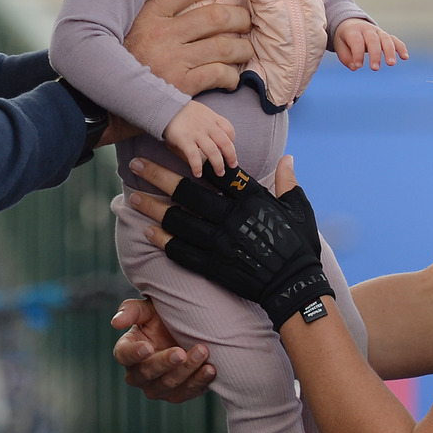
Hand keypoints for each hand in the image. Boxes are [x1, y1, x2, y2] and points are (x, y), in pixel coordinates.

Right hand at [112, 298, 215, 401]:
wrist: (189, 331)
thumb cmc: (162, 319)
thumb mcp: (147, 310)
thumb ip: (131, 311)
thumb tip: (115, 322)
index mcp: (127, 352)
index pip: (124, 355)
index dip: (134, 353)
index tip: (147, 347)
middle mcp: (139, 374)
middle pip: (148, 373)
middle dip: (165, 362)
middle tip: (181, 352)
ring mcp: (158, 388)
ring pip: (169, 385)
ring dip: (186, 370)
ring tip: (202, 352)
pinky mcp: (179, 394)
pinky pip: (188, 392)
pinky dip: (200, 380)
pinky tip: (210, 368)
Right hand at [124, 0, 254, 95]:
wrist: (105, 101)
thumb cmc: (121, 61)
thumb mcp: (131, 26)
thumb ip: (155, 11)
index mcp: (149, 14)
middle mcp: (162, 34)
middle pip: (216, 17)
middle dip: (239, 18)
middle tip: (245, 23)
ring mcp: (172, 60)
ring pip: (223, 46)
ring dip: (241, 48)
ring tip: (244, 50)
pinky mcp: (180, 86)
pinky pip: (217, 74)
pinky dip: (231, 76)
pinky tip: (230, 78)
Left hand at [128, 155, 329, 329]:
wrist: (294, 286)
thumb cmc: (298, 245)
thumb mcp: (298, 209)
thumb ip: (287, 182)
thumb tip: (288, 159)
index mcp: (251, 199)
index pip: (216, 172)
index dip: (192, 157)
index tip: (172, 146)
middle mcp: (232, 218)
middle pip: (187, 193)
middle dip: (158, 177)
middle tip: (136, 166)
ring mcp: (220, 243)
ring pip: (178, 221)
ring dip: (153, 208)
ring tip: (134, 198)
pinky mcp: (214, 266)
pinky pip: (182, 251)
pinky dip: (163, 241)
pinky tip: (148, 232)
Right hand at [164, 101, 236, 177]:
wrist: (166, 106)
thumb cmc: (183, 111)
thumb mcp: (202, 111)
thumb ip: (210, 122)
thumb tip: (217, 135)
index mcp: (213, 118)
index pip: (229, 130)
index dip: (233, 141)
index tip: (231, 148)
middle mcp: (208, 126)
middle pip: (225, 143)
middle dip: (231, 156)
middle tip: (232, 165)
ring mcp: (197, 134)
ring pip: (213, 152)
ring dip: (218, 165)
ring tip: (220, 172)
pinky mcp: (185, 140)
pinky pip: (194, 156)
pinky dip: (197, 167)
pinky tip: (198, 173)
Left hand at [334, 19, 408, 70]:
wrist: (351, 23)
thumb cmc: (345, 38)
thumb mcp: (339, 45)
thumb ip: (346, 57)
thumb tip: (355, 66)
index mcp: (353, 30)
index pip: (357, 41)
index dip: (358, 53)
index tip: (358, 66)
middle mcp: (367, 29)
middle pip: (373, 40)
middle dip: (375, 54)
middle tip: (374, 68)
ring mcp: (378, 32)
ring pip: (386, 39)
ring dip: (389, 51)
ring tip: (391, 64)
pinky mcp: (385, 36)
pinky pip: (395, 40)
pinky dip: (400, 47)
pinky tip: (405, 57)